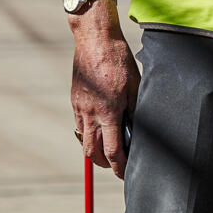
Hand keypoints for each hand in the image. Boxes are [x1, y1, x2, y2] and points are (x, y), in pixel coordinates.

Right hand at [70, 28, 138, 178]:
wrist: (95, 39)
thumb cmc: (119, 59)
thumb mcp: (134, 85)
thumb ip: (135, 110)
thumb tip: (137, 131)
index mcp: (109, 111)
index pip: (113, 152)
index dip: (120, 168)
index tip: (127, 174)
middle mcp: (91, 113)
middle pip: (92, 153)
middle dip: (104, 164)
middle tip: (117, 164)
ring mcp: (80, 107)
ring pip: (83, 140)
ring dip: (95, 150)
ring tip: (108, 148)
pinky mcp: (75, 100)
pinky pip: (80, 124)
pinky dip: (89, 132)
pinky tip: (100, 126)